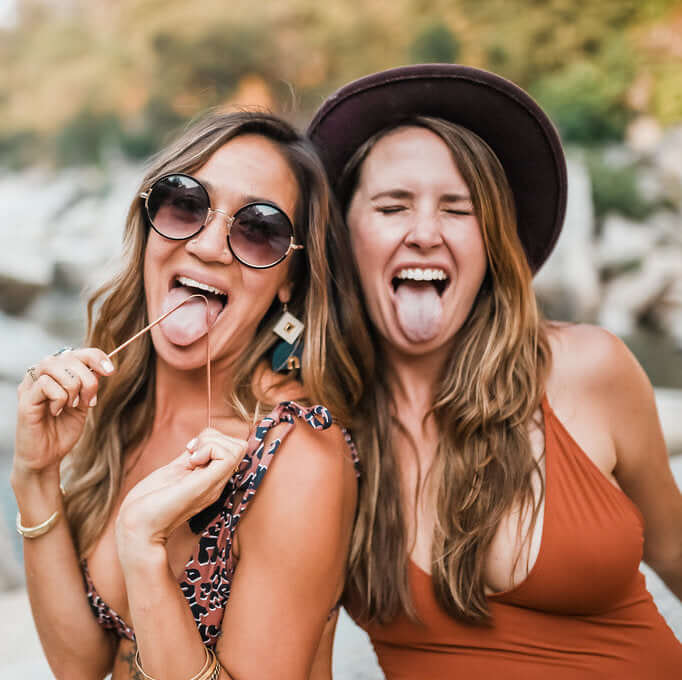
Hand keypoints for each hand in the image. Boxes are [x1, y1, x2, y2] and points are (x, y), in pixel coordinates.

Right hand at [14, 348, 114, 478]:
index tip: (111, 371)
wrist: (48, 456)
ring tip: (71, 405)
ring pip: (56, 366)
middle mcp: (42, 374)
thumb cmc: (63, 429)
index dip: (96, 357)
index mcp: (57, 372)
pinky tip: (56, 412)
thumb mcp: (84, 403)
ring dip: (73, 387)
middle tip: (88, 401)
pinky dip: (59, 399)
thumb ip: (90, 384)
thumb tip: (104, 366)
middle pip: (69, 357)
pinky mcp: (25, 398)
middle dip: (87, 379)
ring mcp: (31, 384)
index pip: (78, 353)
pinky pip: (46, 384)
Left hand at [116, 428, 247, 553]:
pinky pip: (227, 456)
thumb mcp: (175, 470)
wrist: (137, 526)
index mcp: (210, 479)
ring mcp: (215, 485)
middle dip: (215, 438)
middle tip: (192, 453)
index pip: (233, 449)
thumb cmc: (147, 501)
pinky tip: (191, 461)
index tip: (191, 450)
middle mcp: (218, 483)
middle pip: (239, 446)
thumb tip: (203, 439)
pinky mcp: (207, 484)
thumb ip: (191, 457)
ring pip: (237, 448)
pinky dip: (209, 449)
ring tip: (191, 458)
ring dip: (211, 443)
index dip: (214, 440)